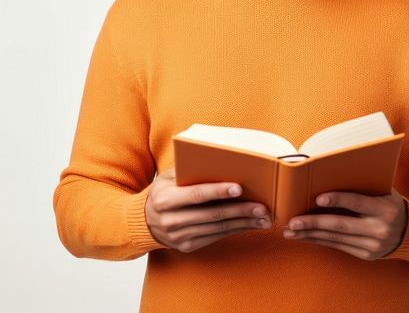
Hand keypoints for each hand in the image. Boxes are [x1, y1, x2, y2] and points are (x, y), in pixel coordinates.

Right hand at [144, 168, 272, 252]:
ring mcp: (179, 236)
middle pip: (212, 214)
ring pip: (218, 228)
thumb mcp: (168, 177)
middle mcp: (171, 220)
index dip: (218, 192)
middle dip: (240, 211)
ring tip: (263, 217)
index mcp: (165, 199)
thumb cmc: (164, 192)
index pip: (196, 195)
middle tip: (262, 206)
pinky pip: (216, 237)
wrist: (145, 221)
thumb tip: (220, 162)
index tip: (239, 188)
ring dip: (243, 223)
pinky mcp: (187, 246)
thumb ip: (188, 171)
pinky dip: (235, 230)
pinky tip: (250, 224)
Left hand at [282, 189, 408, 259]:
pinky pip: (338, 246)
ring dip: (310, 235)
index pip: (357, 202)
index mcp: (384, 208)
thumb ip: (364, 185)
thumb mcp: (385, 192)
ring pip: (335, 239)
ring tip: (290, 231)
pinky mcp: (366, 255)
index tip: (318, 198)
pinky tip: (305, 237)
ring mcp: (372, 244)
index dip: (338, 200)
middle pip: (341, 225)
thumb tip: (331, 173)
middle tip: (293, 222)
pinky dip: (319, 241)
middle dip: (314, 223)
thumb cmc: (391, 204)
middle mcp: (379, 228)